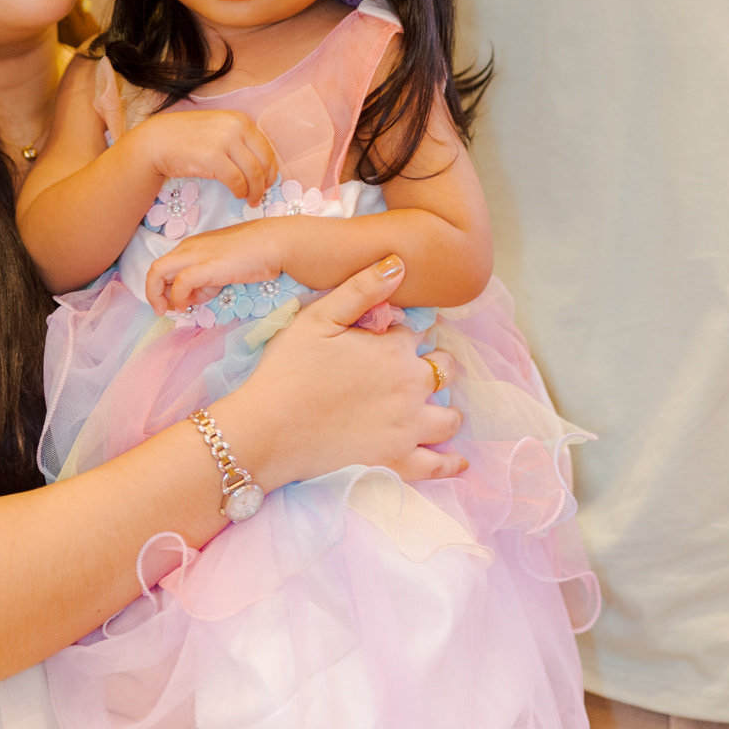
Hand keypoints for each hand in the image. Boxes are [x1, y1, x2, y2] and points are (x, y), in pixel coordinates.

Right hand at [139, 108, 276, 208]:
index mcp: (240, 120)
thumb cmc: (187, 138)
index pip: (266, 147)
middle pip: (264, 161)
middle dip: (266, 182)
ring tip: (250, 199)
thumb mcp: (218, 130)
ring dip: (255, 190)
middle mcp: (236, 127)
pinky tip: (237, 194)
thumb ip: (239, 141)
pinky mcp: (213, 158)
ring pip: (253, 172)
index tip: (268, 181)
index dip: (270, 168)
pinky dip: (240, 191)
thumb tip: (260, 165)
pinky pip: (236, 180)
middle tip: (261, 194)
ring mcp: (225, 141)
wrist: (157, 140)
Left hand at [146, 220, 285, 313]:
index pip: (166, 266)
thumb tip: (194, 296)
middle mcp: (189, 247)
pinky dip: (178, 298)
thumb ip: (206, 280)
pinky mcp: (205, 266)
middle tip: (164, 310)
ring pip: (157, 272)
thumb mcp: (223, 267)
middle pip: (155, 269)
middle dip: (154, 292)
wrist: (275, 243)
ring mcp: (195, 255)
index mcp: (193, 246)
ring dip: (157, 295)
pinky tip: (187, 306)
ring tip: (172, 310)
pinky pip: (180, 284)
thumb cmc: (255, 253)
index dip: (164, 287)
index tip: (176, 302)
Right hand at [219, 258, 464, 487]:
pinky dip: (450, 464)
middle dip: (436, 364)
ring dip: (448, 408)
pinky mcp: (395, 461)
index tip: (398, 333)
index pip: (419, 332)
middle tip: (420, 366)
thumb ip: (361, 288)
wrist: (269, 429)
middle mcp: (410, 387)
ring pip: (448, 417)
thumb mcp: (317, 317)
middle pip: (443, 370)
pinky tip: (459, 462)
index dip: (409, 331)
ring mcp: (406, 428)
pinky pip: (435, 466)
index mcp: (394, 350)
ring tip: (441, 406)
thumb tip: (399, 263)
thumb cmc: (288, 369)